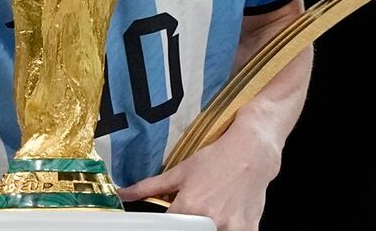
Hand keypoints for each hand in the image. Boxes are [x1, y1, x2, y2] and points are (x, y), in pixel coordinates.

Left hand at [117, 125, 280, 230]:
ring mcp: (231, 227)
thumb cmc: (216, 159)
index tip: (171, 222)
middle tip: (193, 214)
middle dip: (188, 227)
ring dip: (208, 228)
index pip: (168, 229)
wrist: (251, 152)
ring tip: (210, 213)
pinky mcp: (248, 230)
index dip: (167, 226)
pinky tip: (226, 217)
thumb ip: (150, 187)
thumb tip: (124, 193)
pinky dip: (227, 230)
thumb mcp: (180, 171)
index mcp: (189, 207)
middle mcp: (210, 220)